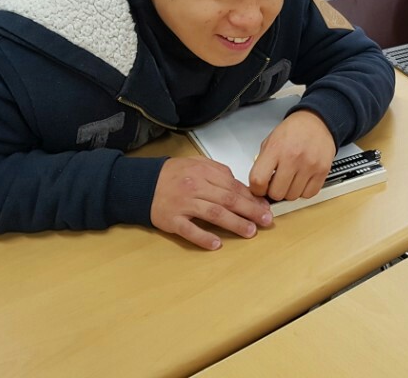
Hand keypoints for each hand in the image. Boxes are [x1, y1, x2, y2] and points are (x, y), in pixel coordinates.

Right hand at [151, 156, 272, 249]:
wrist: (142, 184)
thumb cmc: (173, 175)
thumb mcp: (196, 164)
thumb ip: (219, 173)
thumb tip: (241, 187)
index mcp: (204, 172)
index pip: (233, 186)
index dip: (252, 198)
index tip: (265, 207)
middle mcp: (196, 187)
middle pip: (228, 200)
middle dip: (250, 211)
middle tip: (266, 220)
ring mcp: (184, 204)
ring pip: (214, 214)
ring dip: (234, 223)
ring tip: (250, 231)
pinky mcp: (172, 220)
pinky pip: (189, 230)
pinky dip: (203, 237)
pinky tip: (216, 244)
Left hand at [249, 110, 336, 201]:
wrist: (316, 121)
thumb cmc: (293, 130)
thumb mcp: (270, 140)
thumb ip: (263, 162)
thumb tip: (258, 184)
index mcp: (275, 148)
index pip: (258, 180)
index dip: (256, 189)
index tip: (260, 188)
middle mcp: (292, 157)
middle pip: (276, 193)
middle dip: (274, 191)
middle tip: (277, 182)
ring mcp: (309, 165)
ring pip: (293, 196)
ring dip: (290, 191)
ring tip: (291, 178)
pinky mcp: (322, 171)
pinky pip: (309, 194)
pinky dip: (304, 191)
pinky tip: (302, 180)